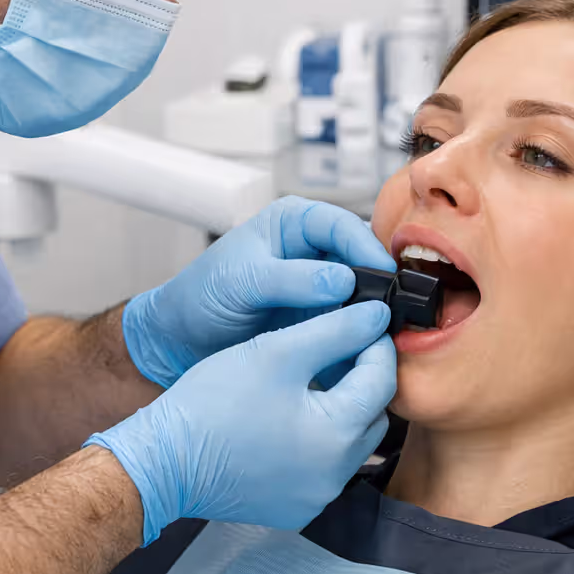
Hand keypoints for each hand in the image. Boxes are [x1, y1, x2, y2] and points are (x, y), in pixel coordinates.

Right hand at [88, 302, 395, 544]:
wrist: (163, 460)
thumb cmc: (213, 402)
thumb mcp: (278, 352)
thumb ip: (336, 330)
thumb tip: (377, 317)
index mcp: (338, 436)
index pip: (382, 380)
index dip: (377, 344)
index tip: (365, 323)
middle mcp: (335, 476)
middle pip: (371, 415)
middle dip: (363, 380)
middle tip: (340, 350)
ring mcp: (314, 498)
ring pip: (349, 445)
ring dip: (342, 412)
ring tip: (314, 383)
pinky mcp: (294, 510)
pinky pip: (323, 470)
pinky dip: (318, 444)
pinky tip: (291, 421)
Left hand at [122, 196, 394, 387]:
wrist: (180, 340)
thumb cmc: (200, 297)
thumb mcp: (242, 282)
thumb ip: (291, 279)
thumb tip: (342, 280)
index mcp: (294, 222)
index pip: (343, 225)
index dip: (366, 248)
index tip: (384, 274)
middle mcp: (313, 251)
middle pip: (362, 260)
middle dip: (379, 283)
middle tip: (393, 309)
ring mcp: (319, 288)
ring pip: (363, 295)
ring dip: (374, 314)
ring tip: (385, 334)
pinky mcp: (320, 321)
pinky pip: (351, 324)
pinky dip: (361, 336)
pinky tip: (367, 350)